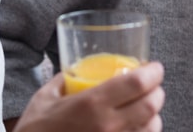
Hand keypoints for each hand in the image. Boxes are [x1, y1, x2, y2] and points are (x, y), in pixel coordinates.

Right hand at [12, 61, 164, 131]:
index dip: (153, 73)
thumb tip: (78, 69)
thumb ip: (65, 79)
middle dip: (158, 91)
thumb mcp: (46, 96)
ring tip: (147, 107)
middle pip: (151, 105)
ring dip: (154, 114)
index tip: (154, 68)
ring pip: (151, 128)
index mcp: (92, 103)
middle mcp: (107, 125)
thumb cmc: (35, 129)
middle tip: (153, 85)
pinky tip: (138, 127)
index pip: (137, 83)